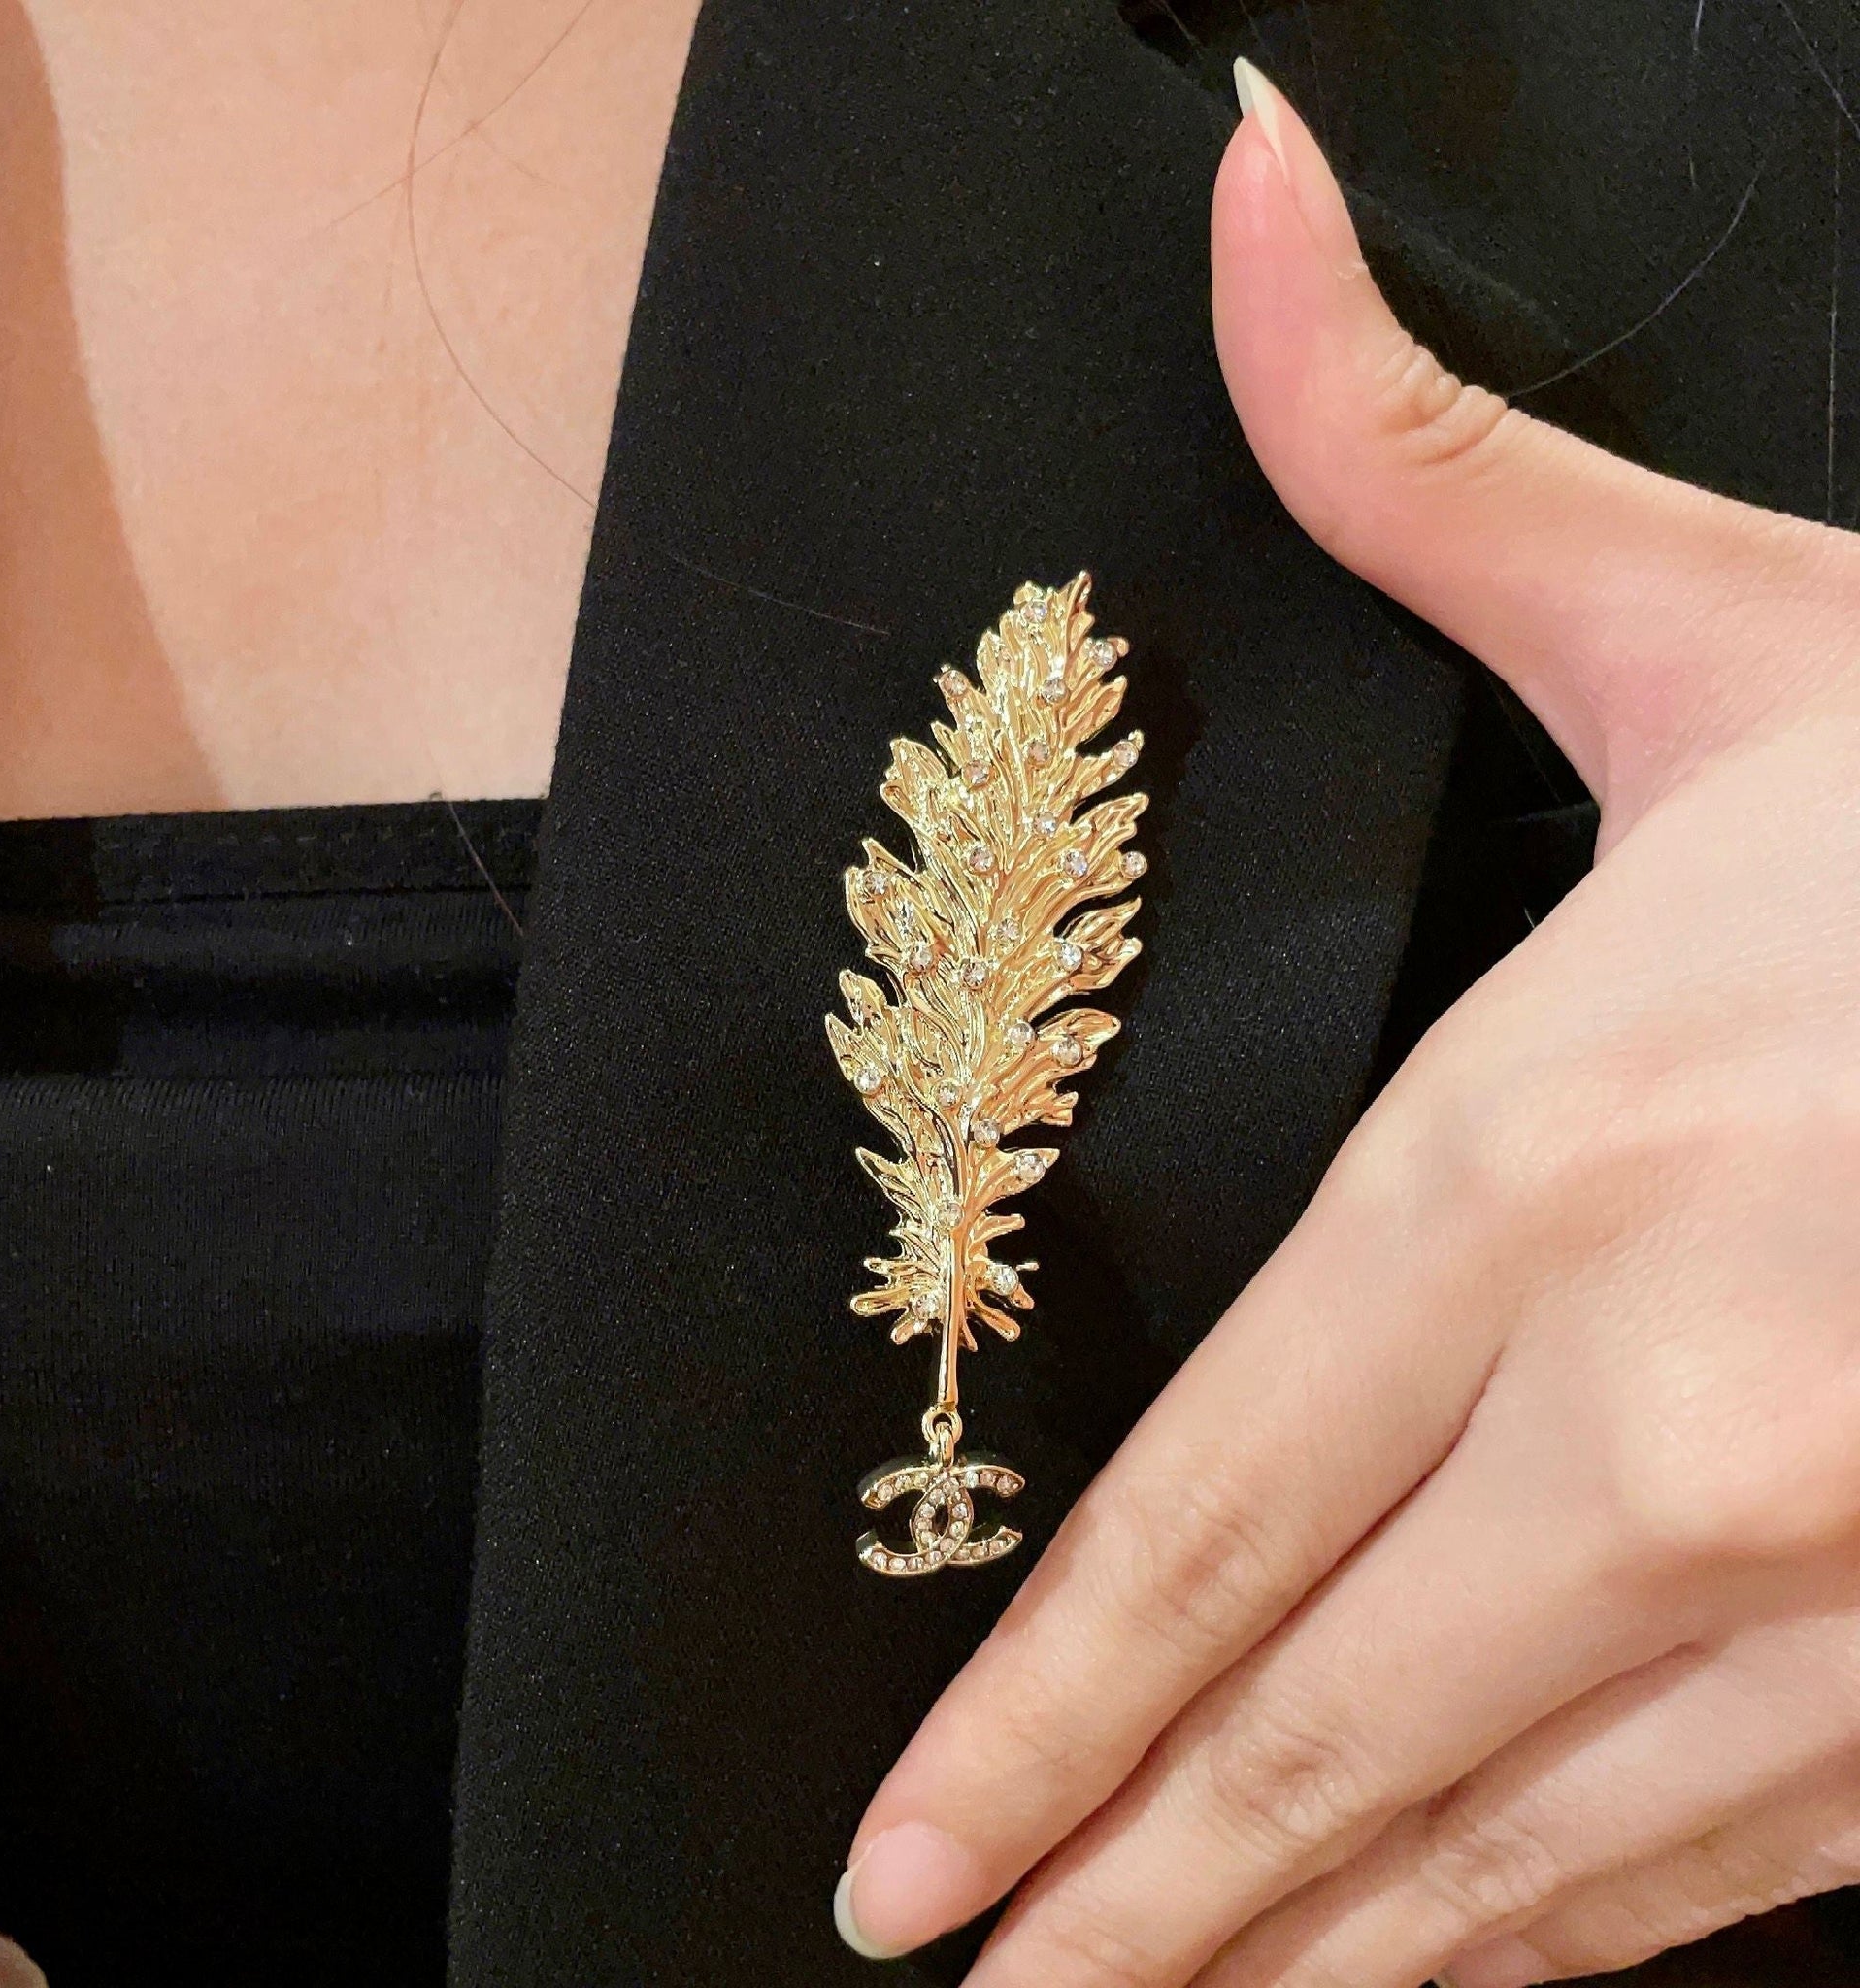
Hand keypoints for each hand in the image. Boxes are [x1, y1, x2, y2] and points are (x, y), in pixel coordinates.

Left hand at [833, 59, 1859, 1987]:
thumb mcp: (1717, 636)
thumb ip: (1419, 468)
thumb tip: (1253, 200)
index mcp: (1547, 1166)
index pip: (1198, 1515)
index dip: (1031, 1717)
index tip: (901, 1870)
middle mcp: (1673, 1419)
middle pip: (1310, 1732)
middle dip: (1127, 1898)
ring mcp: (1853, 1599)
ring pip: (1502, 1855)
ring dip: (1309, 1968)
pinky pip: (1712, 1884)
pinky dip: (1549, 1956)